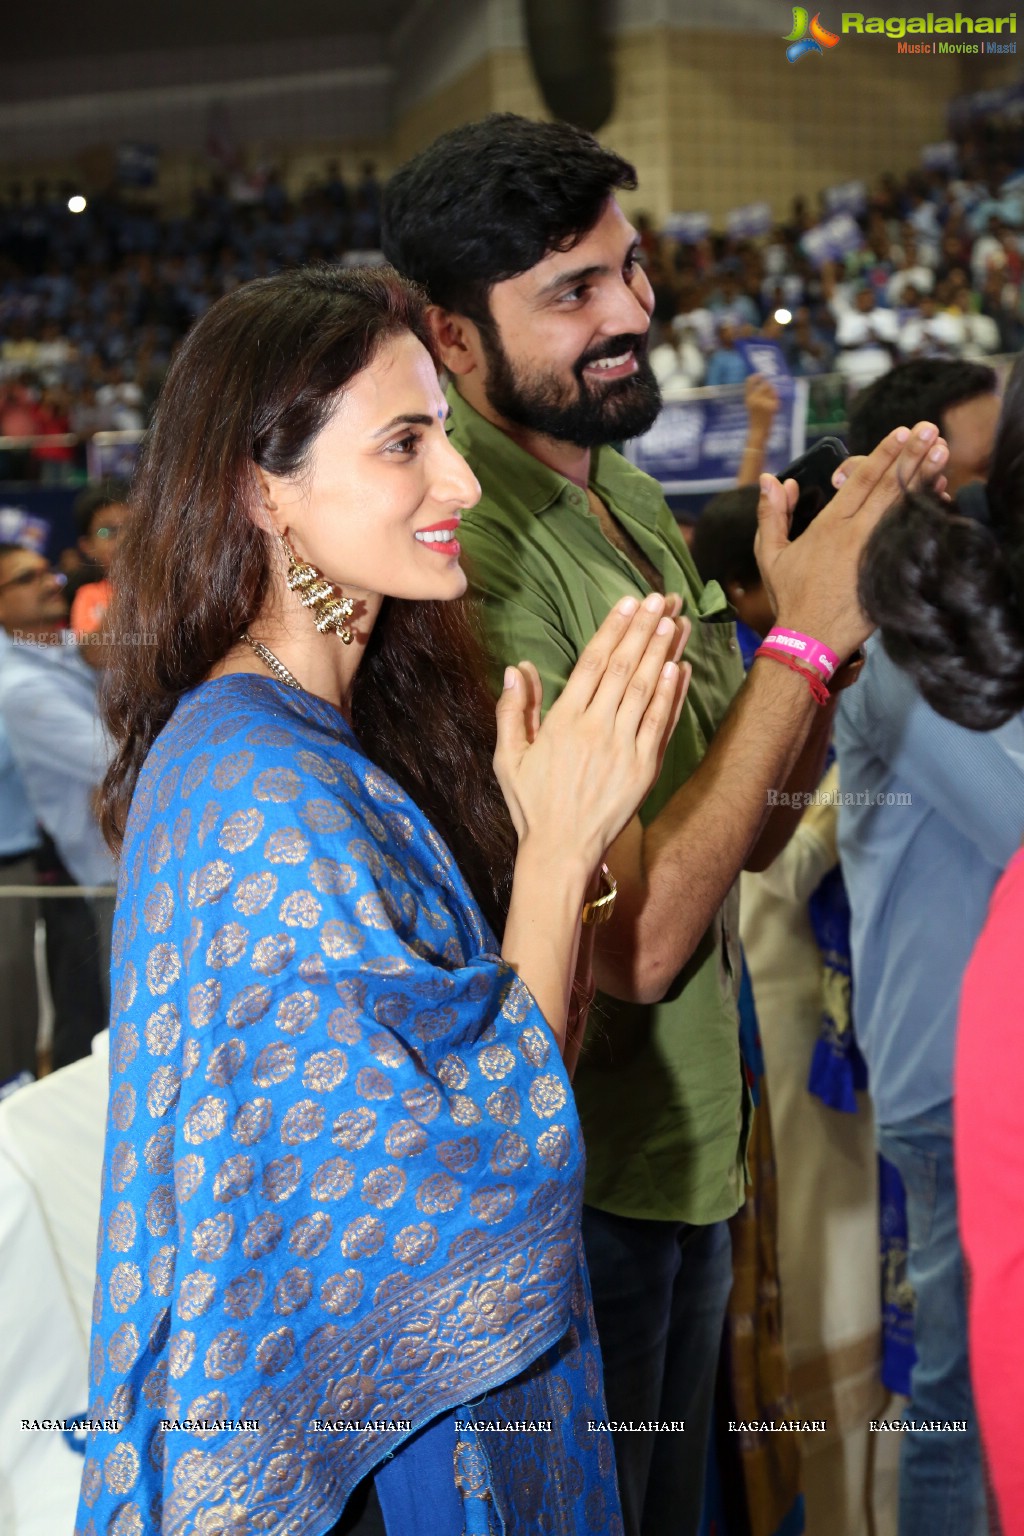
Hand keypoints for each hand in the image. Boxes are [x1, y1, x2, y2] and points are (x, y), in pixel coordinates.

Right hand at [494, 593, 690, 872]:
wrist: (561, 851)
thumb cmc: (532, 805)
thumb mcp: (508, 758)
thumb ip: (513, 711)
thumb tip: (516, 669)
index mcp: (562, 722)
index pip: (592, 663)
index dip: (612, 629)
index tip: (628, 603)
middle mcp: (596, 729)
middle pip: (624, 668)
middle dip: (644, 629)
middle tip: (662, 598)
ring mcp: (624, 748)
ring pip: (646, 689)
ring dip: (662, 652)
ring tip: (675, 620)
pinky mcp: (644, 768)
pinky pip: (661, 723)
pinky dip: (672, 694)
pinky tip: (680, 668)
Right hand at [744, 373, 779, 442]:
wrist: (758, 432)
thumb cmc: (755, 420)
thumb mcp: (751, 406)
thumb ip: (755, 396)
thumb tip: (766, 384)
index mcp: (748, 398)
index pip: (749, 382)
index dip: (756, 376)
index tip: (761, 374)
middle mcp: (755, 399)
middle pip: (765, 385)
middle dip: (770, 387)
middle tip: (772, 393)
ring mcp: (763, 402)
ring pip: (772, 391)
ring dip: (773, 395)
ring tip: (771, 404)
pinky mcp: (771, 406)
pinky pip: (776, 399)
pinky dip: (777, 403)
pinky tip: (773, 411)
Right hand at [754, 420, 949, 659]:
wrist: (809, 639)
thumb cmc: (789, 597)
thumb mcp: (769, 554)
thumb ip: (771, 514)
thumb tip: (772, 480)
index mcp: (829, 526)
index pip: (861, 480)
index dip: (883, 454)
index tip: (903, 432)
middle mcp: (856, 535)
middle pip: (890, 487)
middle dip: (912, 455)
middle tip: (932, 430)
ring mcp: (876, 554)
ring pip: (905, 508)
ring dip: (926, 477)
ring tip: (944, 453)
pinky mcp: (889, 573)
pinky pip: (911, 537)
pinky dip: (927, 514)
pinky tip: (941, 496)